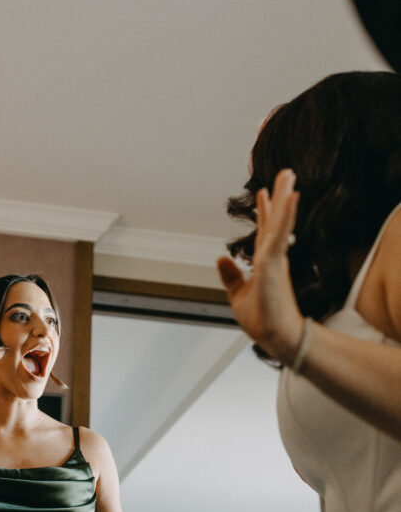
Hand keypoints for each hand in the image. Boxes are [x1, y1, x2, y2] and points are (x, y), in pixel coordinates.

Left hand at [217, 169, 304, 363]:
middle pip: (276, 220)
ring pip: (281, 221)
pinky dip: (284, 215)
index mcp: (265, 264)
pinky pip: (281, 233)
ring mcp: (275, 258)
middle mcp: (272, 257)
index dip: (266, 212)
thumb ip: (231, 277)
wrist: (278, 338)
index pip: (266, 231)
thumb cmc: (264, 322)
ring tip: (289, 174)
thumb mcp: (238, 296)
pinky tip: (290, 197)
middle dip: (279, 196)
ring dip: (285, 197)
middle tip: (286, 173)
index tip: (264, 193)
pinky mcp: (275, 263)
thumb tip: (220, 259)